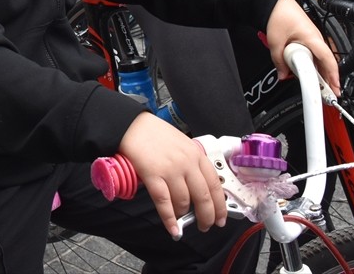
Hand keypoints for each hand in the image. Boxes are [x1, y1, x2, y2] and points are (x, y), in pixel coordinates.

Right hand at [118, 112, 225, 237]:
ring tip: (182, 222)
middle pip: (203, 197)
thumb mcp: (182, 144)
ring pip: (184, 202)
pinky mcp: (153, 175)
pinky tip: (172, 228)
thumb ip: (191, 163)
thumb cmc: (154, 133)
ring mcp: (170, 170)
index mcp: (196, 154)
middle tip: (205, 226)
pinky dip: (169, 219)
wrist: (132, 124)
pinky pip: (164, 202)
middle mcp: (187, 163)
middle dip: (206, 217)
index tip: (220, 217)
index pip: (215, 185)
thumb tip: (196, 189)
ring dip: (184, 217)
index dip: (220, 206)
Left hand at [264, 0, 340, 94]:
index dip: (333, 76)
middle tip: (328, 96)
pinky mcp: (308, 39)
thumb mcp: (275, 41)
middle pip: (326, 63)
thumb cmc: (278, 14)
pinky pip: (313, 56)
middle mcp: (316, 38)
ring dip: (319, 74)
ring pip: (319, 60)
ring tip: (320, 89)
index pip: (328, 60)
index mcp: (312, 37)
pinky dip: (312, 66)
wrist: (275, 2)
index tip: (334, 89)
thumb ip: (278, 61)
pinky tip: (309, 75)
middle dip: (328, 80)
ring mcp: (313, 39)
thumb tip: (282, 75)